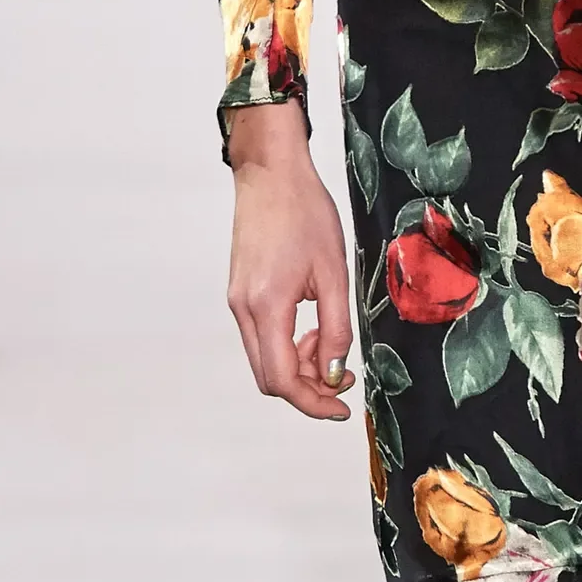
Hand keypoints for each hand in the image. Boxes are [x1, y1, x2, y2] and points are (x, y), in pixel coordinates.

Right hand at [225, 103, 355, 421]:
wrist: (271, 174)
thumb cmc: (305, 212)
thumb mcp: (333, 273)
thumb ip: (335, 328)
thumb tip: (334, 372)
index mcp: (267, 306)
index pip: (283, 379)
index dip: (313, 402)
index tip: (341, 407)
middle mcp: (243, 310)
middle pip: (269, 377)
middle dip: (308, 388)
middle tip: (343, 377)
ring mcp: (237, 302)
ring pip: (264, 360)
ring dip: (299, 365)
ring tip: (329, 343)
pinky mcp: (240, 294)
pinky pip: (261, 337)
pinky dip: (287, 345)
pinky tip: (311, 328)